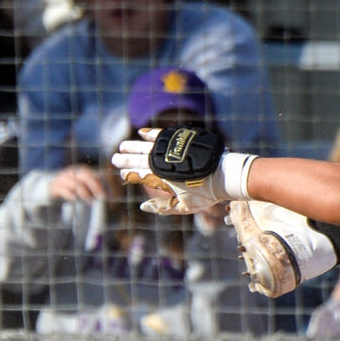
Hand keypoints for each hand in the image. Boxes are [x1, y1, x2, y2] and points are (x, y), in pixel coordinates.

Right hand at [49, 165, 107, 202]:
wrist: (52, 188)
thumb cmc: (72, 188)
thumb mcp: (83, 186)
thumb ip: (94, 190)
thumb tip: (110, 200)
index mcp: (81, 171)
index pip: (93, 175)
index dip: (101, 184)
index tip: (107, 194)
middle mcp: (72, 173)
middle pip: (85, 177)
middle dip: (95, 187)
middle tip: (101, 198)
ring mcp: (63, 179)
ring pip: (75, 183)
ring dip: (84, 193)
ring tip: (91, 202)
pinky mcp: (55, 187)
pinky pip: (63, 189)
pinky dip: (69, 194)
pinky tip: (74, 199)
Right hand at [111, 127, 242, 214]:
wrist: (224, 175)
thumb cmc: (206, 194)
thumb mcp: (185, 206)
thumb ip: (163, 207)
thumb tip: (143, 207)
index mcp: (160, 179)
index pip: (138, 175)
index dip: (129, 174)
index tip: (123, 173)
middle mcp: (161, 163)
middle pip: (138, 160)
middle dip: (125, 160)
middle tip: (115, 159)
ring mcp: (170, 151)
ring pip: (145, 147)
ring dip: (132, 147)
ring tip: (123, 146)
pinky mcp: (179, 140)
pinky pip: (161, 135)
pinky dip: (150, 133)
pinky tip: (142, 133)